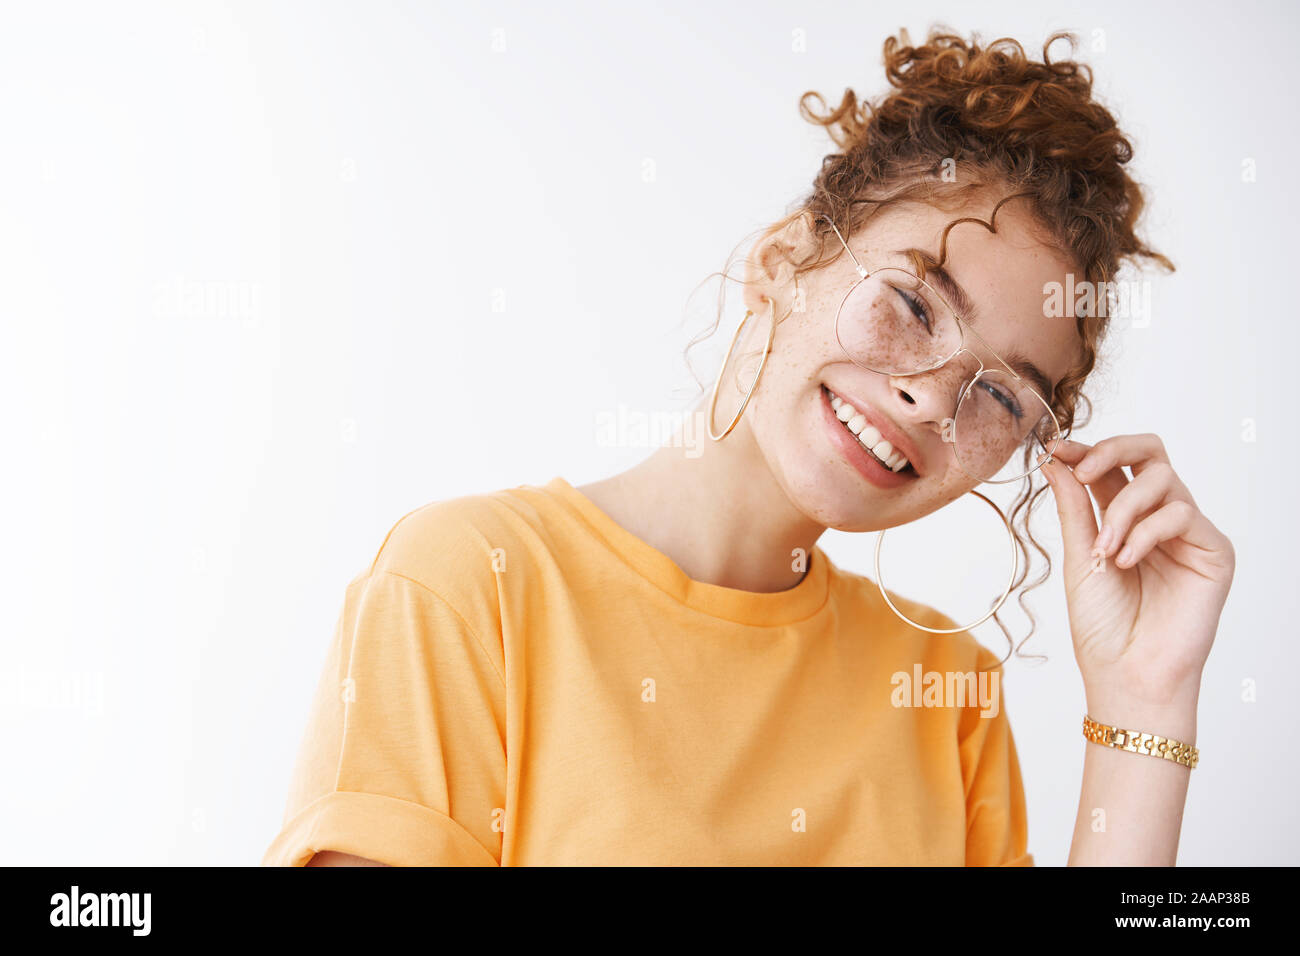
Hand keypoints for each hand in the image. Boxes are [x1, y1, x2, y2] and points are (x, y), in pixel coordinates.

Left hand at [1039, 436, 1234, 717]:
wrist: (1126, 673)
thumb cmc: (1102, 624)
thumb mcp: (1078, 556)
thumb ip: (1074, 507)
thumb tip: (1055, 460)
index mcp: (1123, 518)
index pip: (1112, 466)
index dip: (1086, 451)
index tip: (1054, 448)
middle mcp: (1158, 518)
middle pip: (1150, 453)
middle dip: (1111, 450)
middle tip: (1081, 470)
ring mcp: (1188, 533)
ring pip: (1162, 479)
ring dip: (1123, 509)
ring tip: (1103, 550)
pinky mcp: (1213, 550)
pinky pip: (1182, 514)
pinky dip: (1146, 532)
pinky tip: (1126, 562)